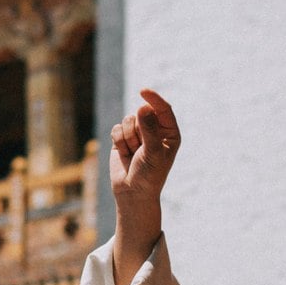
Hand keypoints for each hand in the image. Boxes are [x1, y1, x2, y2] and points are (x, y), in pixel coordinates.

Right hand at [109, 89, 179, 284]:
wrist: (132, 193)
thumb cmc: (149, 175)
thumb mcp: (153, 152)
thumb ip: (149, 129)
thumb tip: (143, 107)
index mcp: (169, 132)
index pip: (163, 109)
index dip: (153, 99)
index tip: (143, 91)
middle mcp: (154, 130)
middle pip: (142, 113)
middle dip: (137, 129)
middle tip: (140, 147)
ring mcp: (138, 134)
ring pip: (128, 120)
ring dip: (128, 137)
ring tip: (133, 153)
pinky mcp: (122, 139)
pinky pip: (117, 128)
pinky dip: (118, 140)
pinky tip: (124, 153)